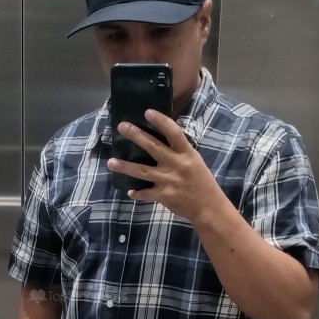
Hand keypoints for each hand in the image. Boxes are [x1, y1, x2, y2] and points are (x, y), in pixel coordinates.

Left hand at [107, 109, 223, 223]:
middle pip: (153, 147)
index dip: (161, 121)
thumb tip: (161, 138)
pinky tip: (129, 192)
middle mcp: (177, 164)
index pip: (174, 133)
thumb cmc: (202, 181)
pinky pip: (146, 193)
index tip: (147, 112)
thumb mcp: (194, 160)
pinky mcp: (164, 195)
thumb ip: (179, 151)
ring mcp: (168, 180)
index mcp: (187, 153)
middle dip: (136, 136)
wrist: (208, 206)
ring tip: (110, 162)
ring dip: (125, 167)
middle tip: (121, 127)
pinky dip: (137, 194)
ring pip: (142, 171)